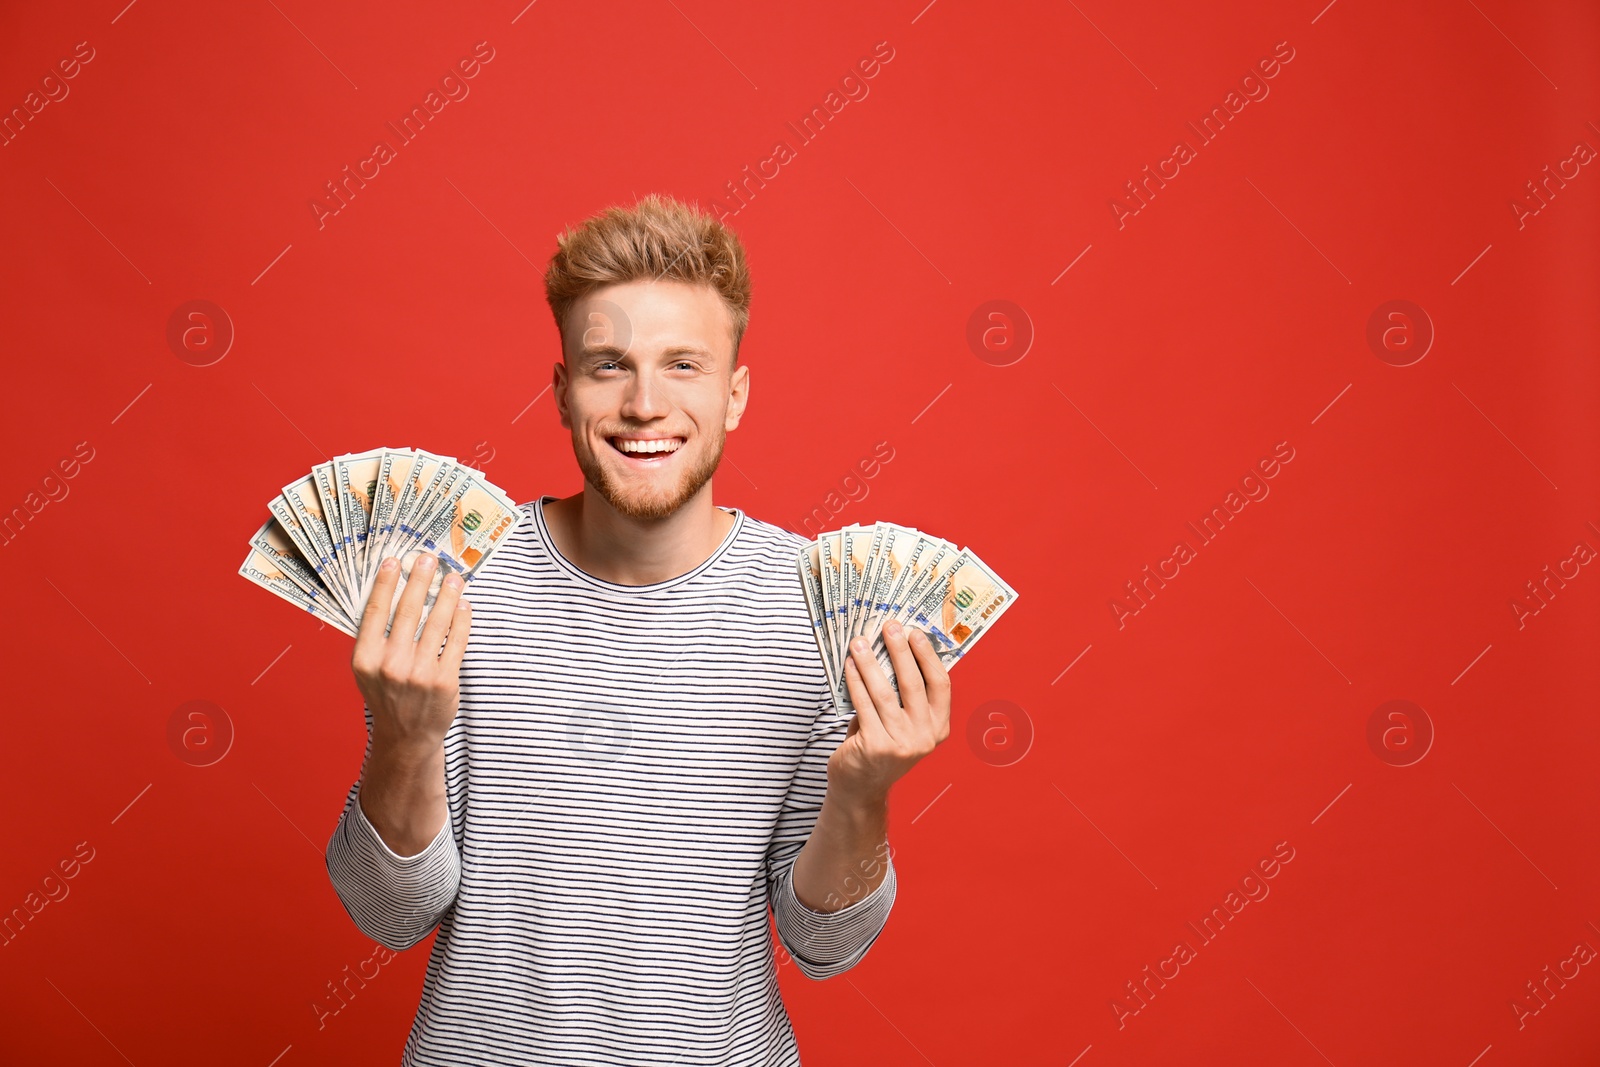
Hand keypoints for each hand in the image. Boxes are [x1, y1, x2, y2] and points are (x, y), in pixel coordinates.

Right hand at [351, 553, 471, 752]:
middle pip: (407, 611)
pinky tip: (463, 604)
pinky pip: (456, 641)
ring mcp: (418, 674)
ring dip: (446, 595)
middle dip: (420, 580)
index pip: (375, 612)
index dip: (385, 583)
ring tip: (453, 577)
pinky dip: (461, 619)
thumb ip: (376, 637)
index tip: (394, 560)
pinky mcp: (444, 682)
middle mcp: (390, 666)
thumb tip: (393, 590)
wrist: (406, 737)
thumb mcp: (369, 670)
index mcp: (365, 660)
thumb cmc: (388, 696)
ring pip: (436, 623)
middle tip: (428, 558)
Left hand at [830, 619, 951, 803]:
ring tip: (859, 642)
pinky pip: (863, 705)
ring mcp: (901, 744)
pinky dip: (855, 681)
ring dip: (870, 663)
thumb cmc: (879, 745)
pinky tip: (849, 666)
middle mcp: (924, 737)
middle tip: (889, 627)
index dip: (928, 656)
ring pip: (884, 693)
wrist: (860, 788)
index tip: (915, 632)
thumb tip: (889, 649)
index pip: (940, 685)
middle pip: (913, 684)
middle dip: (900, 651)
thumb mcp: (900, 722)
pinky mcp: (876, 747)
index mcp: (938, 727)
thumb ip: (900, 694)